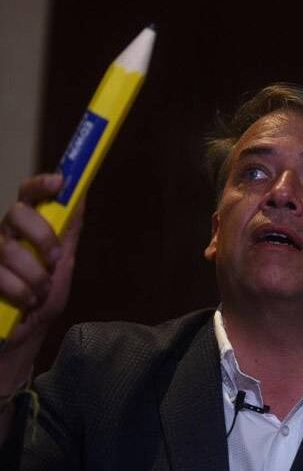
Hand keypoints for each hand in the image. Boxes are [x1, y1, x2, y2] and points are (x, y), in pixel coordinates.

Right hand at [0, 174, 83, 352]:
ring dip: (33, 275)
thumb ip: (69, 231)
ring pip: (7, 247)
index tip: (59, 182)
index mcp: (27, 228)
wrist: (25, 336)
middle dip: (42, 236)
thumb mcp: (64, 263)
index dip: (41, 184)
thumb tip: (80, 196)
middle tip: (55, 259)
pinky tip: (24, 302)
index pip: (28, 195)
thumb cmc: (43, 298)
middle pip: (16, 213)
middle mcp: (4, 235)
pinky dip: (17, 291)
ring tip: (40, 293)